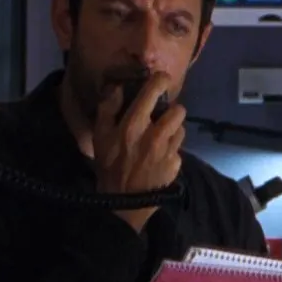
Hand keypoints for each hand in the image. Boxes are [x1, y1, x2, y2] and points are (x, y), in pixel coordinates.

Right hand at [94, 73, 186, 231]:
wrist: (123, 201)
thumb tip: (117, 85)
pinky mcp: (176, 164)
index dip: (161, 80)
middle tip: (161, 117)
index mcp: (134, 124)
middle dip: (171, 111)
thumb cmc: (109, 165)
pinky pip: (179, 149)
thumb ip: (108, 108)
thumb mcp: (100, 135)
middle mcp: (155, 134)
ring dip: (173, 130)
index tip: (161, 80)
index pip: (154, 91)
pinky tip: (160, 157)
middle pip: (178, 109)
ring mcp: (168, 151)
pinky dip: (172, 150)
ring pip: (181, 128)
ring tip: (160, 138)